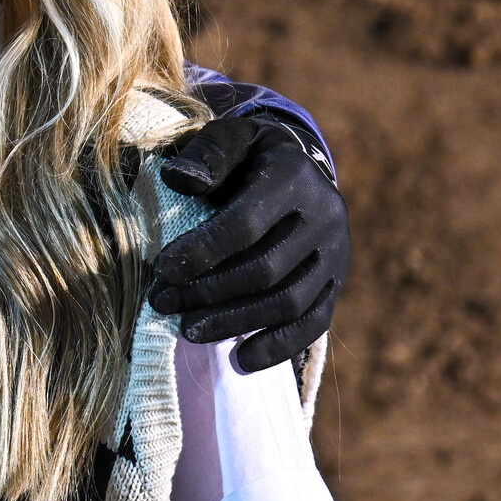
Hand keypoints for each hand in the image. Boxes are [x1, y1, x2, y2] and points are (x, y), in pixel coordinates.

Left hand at [152, 117, 346, 372]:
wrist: (299, 168)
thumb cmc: (247, 156)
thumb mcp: (228, 139)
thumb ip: (205, 156)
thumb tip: (179, 179)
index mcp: (293, 178)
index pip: (246, 224)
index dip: (203, 251)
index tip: (162, 272)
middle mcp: (324, 217)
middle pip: (266, 269)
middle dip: (210, 292)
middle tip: (164, 304)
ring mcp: (336, 254)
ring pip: (289, 301)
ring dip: (236, 322)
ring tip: (189, 331)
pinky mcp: (338, 283)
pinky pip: (313, 323)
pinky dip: (278, 346)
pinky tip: (241, 361)